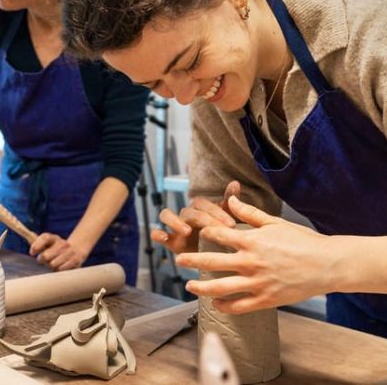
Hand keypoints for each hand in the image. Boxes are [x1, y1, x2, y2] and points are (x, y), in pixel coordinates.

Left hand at [29, 233, 87, 270]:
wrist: (77, 250)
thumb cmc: (56, 250)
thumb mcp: (48, 245)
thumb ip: (38, 244)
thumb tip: (29, 242)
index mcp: (54, 238)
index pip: (45, 237)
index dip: (37, 245)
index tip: (32, 252)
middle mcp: (62, 243)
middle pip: (46, 255)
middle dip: (42, 259)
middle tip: (42, 260)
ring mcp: (69, 251)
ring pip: (53, 264)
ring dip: (51, 266)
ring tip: (53, 263)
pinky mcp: (76, 259)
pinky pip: (61, 269)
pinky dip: (59, 269)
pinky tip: (60, 266)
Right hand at [151, 181, 239, 254]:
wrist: (214, 258)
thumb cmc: (220, 235)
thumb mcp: (227, 221)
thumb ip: (229, 202)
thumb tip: (235, 183)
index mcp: (198, 208)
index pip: (203, 203)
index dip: (216, 212)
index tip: (231, 225)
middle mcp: (185, 214)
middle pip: (188, 211)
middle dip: (203, 220)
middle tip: (217, 231)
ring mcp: (174, 226)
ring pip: (166, 215)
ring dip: (175, 222)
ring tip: (186, 231)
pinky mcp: (169, 240)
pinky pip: (155, 233)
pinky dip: (157, 233)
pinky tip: (165, 237)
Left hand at [178, 196, 332, 313]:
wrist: (328, 264)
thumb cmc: (302, 241)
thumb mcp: (274, 222)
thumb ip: (249, 213)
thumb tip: (229, 199)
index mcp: (251, 240)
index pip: (218, 234)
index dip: (204, 232)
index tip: (195, 231)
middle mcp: (250, 262)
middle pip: (212, 262)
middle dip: (191, 260)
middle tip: (178, 260)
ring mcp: (257, 282)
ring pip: (221, 287)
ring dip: (201, 287)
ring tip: (189, 286)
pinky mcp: (266, 299)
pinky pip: (239, 306)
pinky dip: (225, 306)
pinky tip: (215, 303)